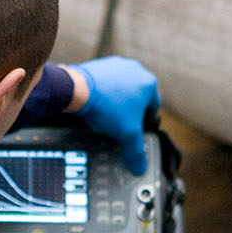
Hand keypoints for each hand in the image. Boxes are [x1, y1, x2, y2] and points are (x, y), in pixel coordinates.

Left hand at [71, 56, 160, 174]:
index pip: (153, 108)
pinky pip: (106, 82)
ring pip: (122, 89)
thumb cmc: (107, 107)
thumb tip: (140, 168)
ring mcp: (117, 65)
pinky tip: (96, 105)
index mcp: (149, 84)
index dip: (145, 123)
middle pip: (137, 98)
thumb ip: (136, 151)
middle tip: (121, 125)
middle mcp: (136, 70)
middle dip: (130, 112)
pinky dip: (103, 93)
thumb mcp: (127, 134)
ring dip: (117, 101)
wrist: (78, 90)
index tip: (135, 130)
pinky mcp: (100, 65)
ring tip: (107, 116)